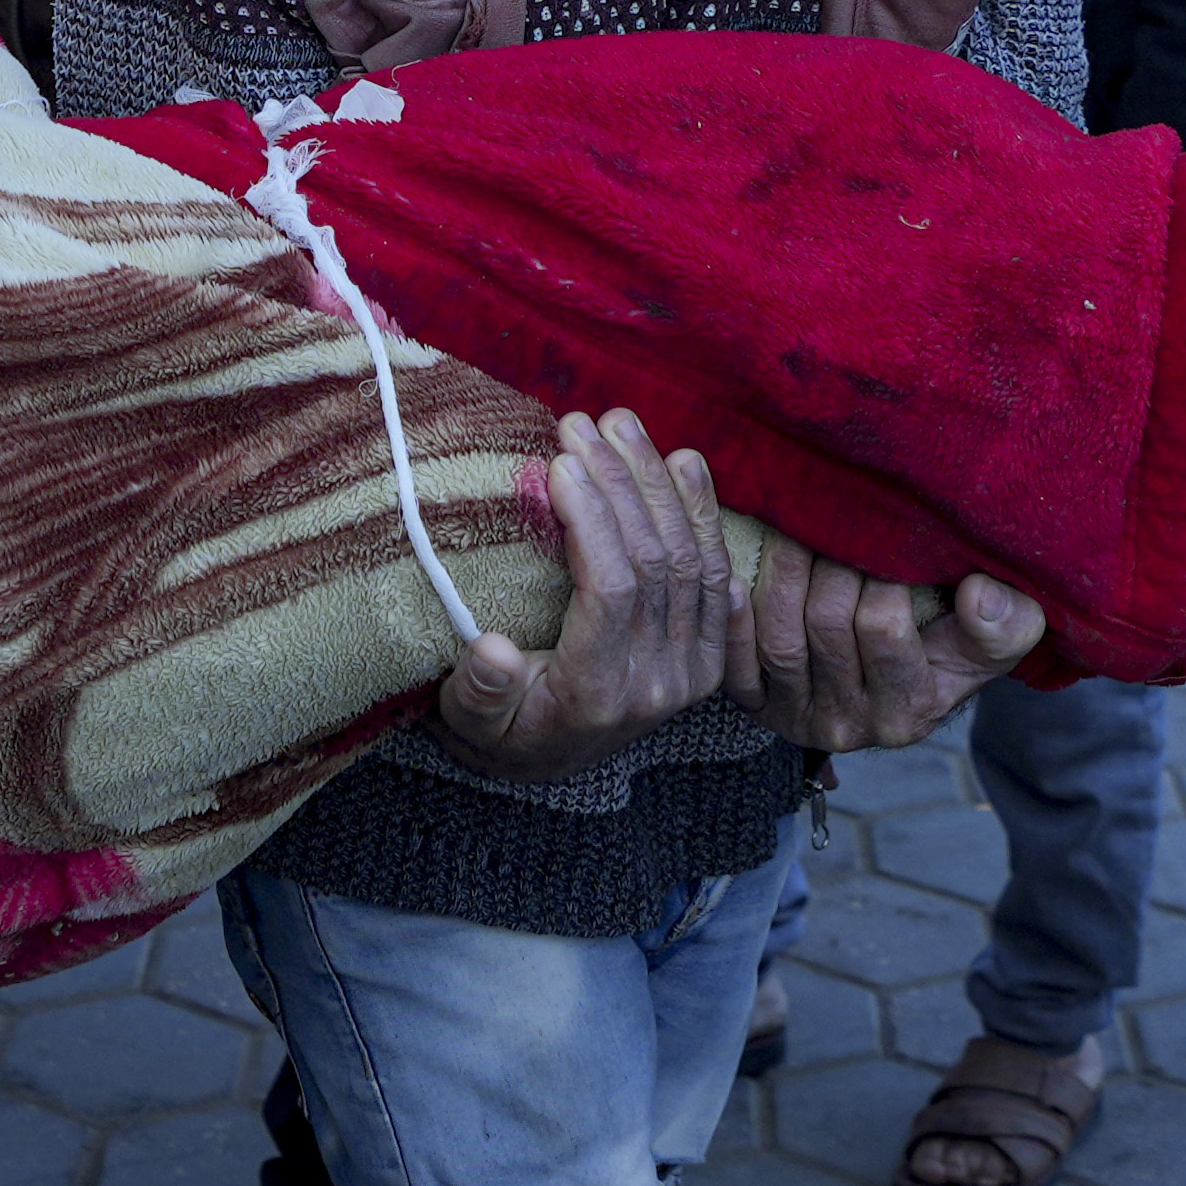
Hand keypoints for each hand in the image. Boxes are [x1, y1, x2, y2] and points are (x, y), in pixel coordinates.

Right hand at [432, 412, 746, 779]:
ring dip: (659, 484)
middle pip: (655, 564)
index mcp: (598, 694)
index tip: (559, 463)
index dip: (594, 520)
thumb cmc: (502, 731)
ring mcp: (693, 667)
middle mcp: (659, 683)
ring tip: (622, 425)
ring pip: (690, 559)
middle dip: (621, 484)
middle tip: (583, 425)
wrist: (553, 760)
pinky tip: (684, 462)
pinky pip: (716, 573)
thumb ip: (480, 693)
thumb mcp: (470, 722)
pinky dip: (702, 513)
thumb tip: (493, 652)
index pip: (612, 590)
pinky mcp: (710, 651)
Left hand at [743, 546, 1047, 753]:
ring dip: (782, 575)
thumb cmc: (958, 641)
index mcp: (910, 711)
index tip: (884, 530)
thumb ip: (1006, 623)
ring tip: (792, 525)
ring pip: (779, 640)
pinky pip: (736, 667)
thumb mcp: (1001, 637)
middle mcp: (852, 726)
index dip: (880, 573)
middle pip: (826, 628)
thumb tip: (980, 595)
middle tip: (832, 513)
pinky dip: (733, 621)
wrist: (910, 675)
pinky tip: (733, 578)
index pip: (883, 629)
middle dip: (829, 561)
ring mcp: (799, 719)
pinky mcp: (759, 708)